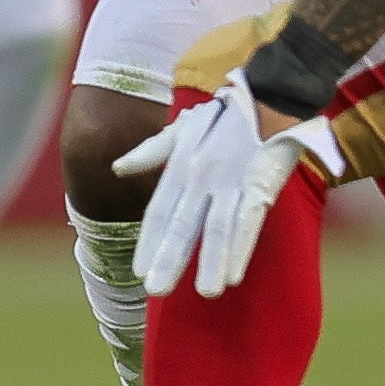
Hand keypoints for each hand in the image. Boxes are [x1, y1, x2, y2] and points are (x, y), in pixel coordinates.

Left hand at [113, 69, 340, 297]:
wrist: (267, 91)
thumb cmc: (223, 115)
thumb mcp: (181, 129)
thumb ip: (149, 152)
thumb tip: (117, 168)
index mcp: (181, 165)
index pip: (159, 210)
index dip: (149, 242)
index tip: (138, 272)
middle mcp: (202, 175)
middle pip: (183, 223)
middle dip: (170, 259)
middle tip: (156, 292)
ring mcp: (232, 179)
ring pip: (218, 226)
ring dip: (211, 261)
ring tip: (205, 293)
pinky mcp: (261, 182)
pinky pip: (250, 219)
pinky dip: (241, 246)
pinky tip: (235, 273)